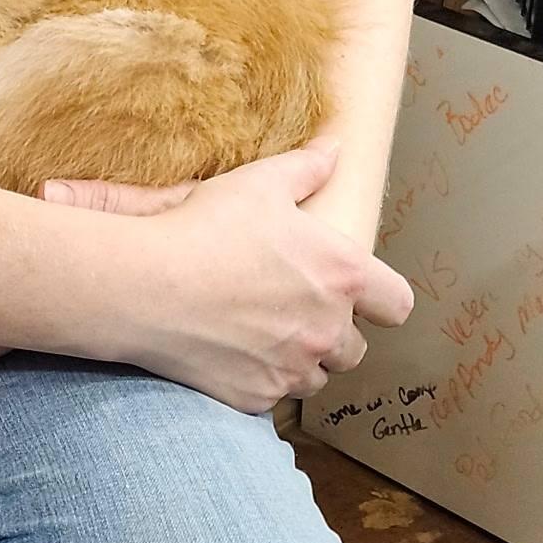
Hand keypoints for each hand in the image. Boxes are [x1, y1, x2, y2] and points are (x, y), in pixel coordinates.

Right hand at [0, 141, 413, 411]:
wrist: (145, 287)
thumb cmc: (205, 229)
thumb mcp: (259, 184)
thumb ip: (308, 168)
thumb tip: (337, 146)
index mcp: (342, 275)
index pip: (397, 305)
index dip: (383, 303)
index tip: (363, 301)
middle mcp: (327, 329)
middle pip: (356, 350)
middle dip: (333, 335)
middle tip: (296, 315)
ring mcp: (292, 368)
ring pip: (316, 379)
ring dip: (300, 363)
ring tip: (265, 339)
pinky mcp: (257, 397)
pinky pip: (274, 397)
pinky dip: (261, 382)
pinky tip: (233, 357)